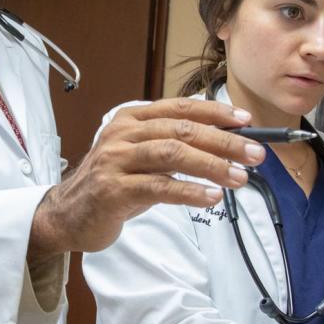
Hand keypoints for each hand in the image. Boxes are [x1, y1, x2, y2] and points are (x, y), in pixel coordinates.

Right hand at [29, 98, 263, 255]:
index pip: (181, 108)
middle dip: (224, 142)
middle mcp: (122, 134)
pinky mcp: (113, 190)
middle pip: (182, 130)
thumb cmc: (113, 184)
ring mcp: (116, 161)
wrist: (68, 215)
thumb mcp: (141, 157)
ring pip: (172, 154)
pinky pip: (159, 187)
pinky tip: (211, 198)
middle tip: (255, 154)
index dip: (216, 113)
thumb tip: (226, 142)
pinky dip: (189, 192)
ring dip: (212, 165)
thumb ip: (173, 145)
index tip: (247, 123)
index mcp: (131, 118)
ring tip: (240, 178)